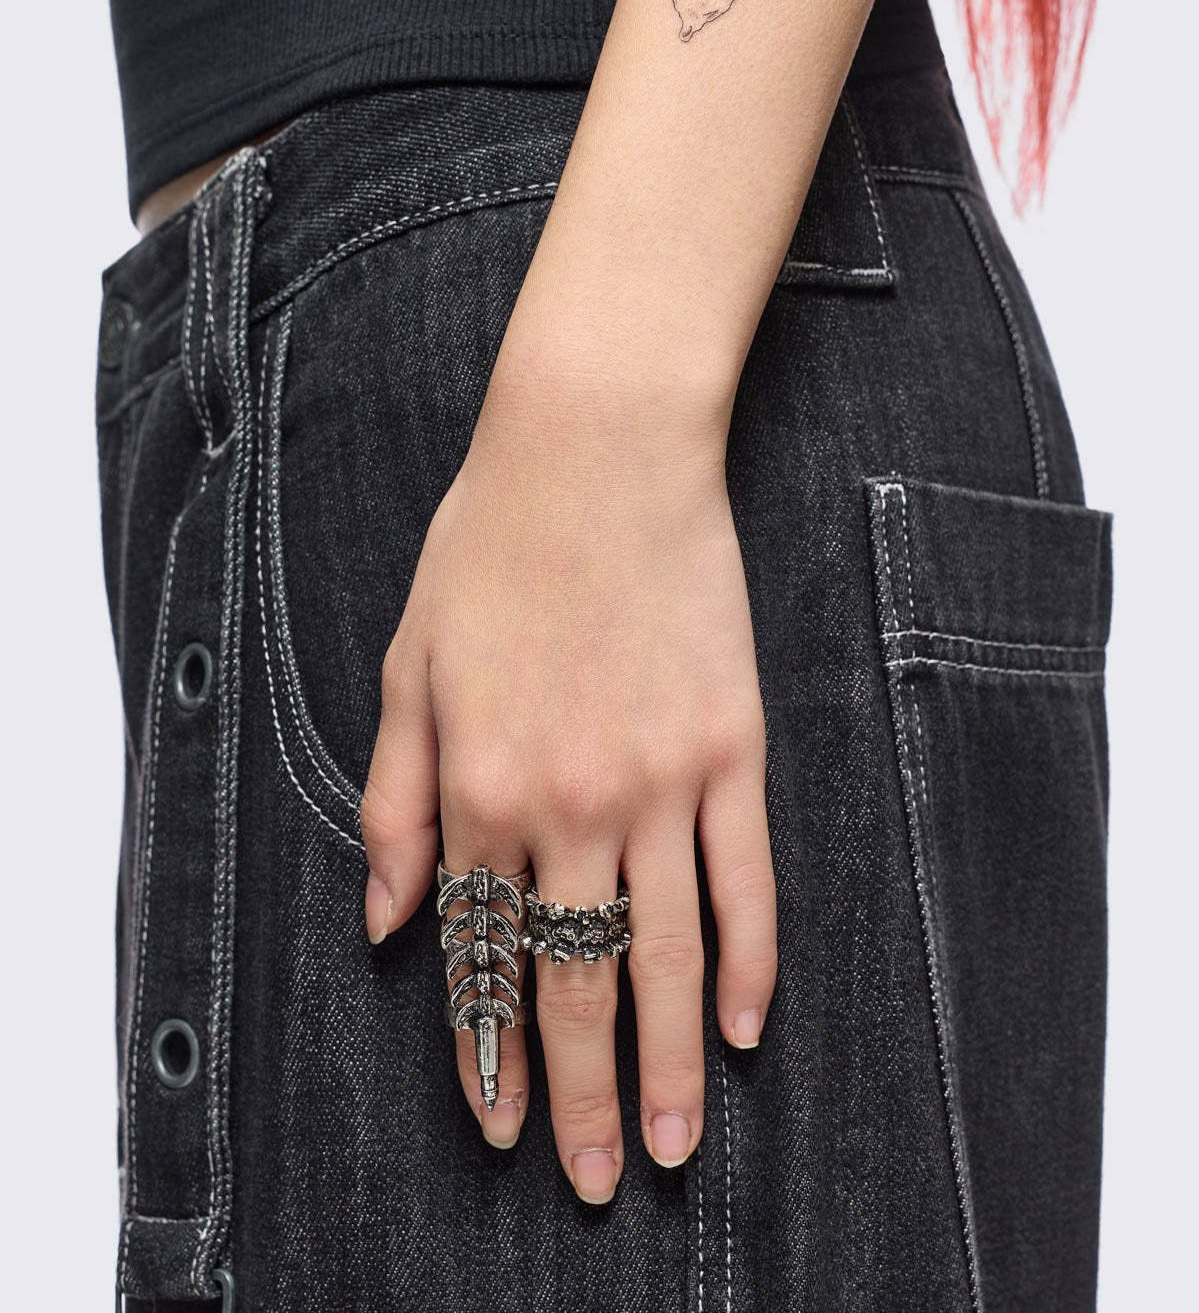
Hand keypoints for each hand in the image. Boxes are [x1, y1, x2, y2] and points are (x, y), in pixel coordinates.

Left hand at [360, 362, 776, 1202]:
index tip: (500, 1125)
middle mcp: (568, 804)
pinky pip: (747, 880)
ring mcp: (660, 782)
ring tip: (673, 1145)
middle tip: (593, 1179)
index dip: (486, 1053)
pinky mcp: (731, 751)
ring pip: (667, 954)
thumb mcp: (407, 668)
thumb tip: (389, 924)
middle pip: (575, 981)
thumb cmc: (491, 549)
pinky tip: (748, 1027)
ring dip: (670, 1063)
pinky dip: (750, 962)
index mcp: (478, 788)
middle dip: (579, 1093)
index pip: (480, 954)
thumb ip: (396, 805)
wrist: (597, 452)